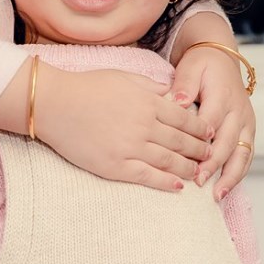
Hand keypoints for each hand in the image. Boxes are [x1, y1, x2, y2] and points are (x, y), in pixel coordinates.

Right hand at [35, 63, 209, 191]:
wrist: (54, 104)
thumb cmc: (86, 87)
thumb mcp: (123, 77)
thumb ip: (150, 86)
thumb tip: (171, 92)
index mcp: (147, 102)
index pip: (184, 118)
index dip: (200, 128)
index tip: (209, 134)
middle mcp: (144, 125)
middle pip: (181, 141)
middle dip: (199, 149)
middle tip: (210, 155)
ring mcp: (130, 147)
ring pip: (169, 161)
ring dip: (188, 167)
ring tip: (198, 171)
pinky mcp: (115, 166)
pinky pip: (147, 176)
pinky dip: (165, 182)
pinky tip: (178, 186)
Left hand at [170, 43, 256, 198]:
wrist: (221, 59)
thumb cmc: (202, 65)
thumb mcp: (191, 67)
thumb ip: (184, 85)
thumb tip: (177, 102)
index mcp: (223, 96)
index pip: (211, 124)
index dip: (201, 144)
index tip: (190, 161)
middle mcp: (238, 112)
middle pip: (228, 143)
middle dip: (214, 165)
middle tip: (199, 182)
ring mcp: (246, 123)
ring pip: (242, 154)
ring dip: (230, 176)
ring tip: (217, 195)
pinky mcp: (248, 131)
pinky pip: (246, 156)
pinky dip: (237, 174)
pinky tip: (225, 189)